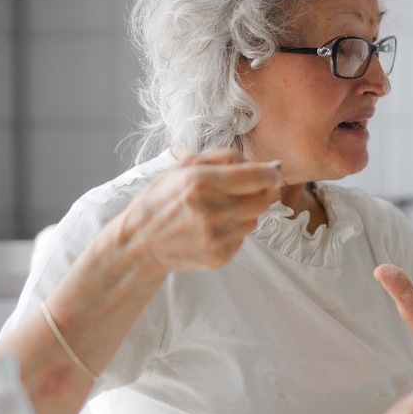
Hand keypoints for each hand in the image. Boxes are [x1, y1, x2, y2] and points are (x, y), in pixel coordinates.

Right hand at [112, 150, 283, 274]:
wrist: (139, 242)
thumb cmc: (162, 199)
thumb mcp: (183, 167)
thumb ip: (224, 158)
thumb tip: (262, 163)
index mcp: (201, 182)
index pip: (257, 177)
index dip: (271, 174)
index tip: (273, 173)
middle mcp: (211, 210)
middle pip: (264, 199)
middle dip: (262, 192)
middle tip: (249, 190)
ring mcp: (216, 236)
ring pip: (256, 219)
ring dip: (247, 212)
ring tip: (222, 209)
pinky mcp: (220, 255)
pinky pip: (244, 238)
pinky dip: (235, 230)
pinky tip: (213, 227)